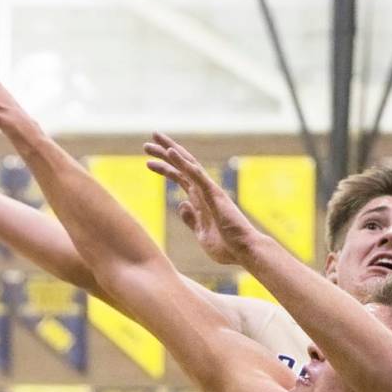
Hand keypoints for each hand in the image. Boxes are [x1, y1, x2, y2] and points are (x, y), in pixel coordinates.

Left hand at [144, 132, 258, 261]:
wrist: (244, 252)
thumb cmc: (227, 247)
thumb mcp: (201, 233)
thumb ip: (191, 219)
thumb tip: (181, 204)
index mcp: (200, 200)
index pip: (180, 178)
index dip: (165, 168)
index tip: (148, 162)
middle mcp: (204, 191)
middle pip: (182, 166)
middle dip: (165, 153)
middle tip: (147, 144)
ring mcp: (209, 191)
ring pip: (187, 164)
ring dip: (170, 151)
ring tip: (153, 139)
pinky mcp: (214, 195)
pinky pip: (197, 175)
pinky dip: (183, 163)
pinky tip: (171, 152)